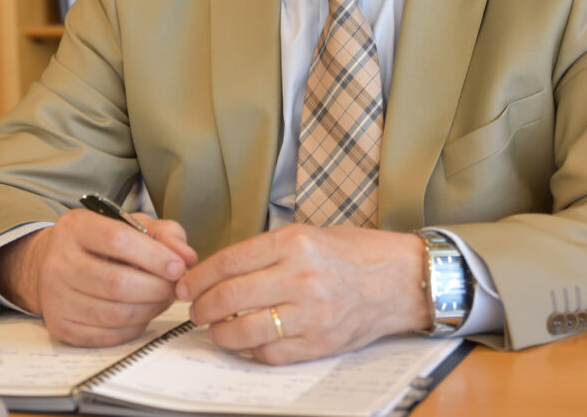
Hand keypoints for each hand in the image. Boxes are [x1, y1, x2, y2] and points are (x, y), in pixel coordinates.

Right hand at [0, 210, 196, 346]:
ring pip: (113, 314)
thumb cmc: (103, 241)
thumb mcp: (133, 224)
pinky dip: (133, 327)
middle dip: (156, 288)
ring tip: (162, 298)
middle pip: (117, 283)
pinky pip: (105, 336)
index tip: (178, 267)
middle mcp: (58, 262)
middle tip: (175, 287)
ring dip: (149, 309)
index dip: (154, 256)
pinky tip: (143, 312)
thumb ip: (165, 234)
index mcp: (76, 228)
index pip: (118, 241)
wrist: (56, 261)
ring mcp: (55, 297)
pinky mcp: (59, 326)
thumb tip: (187, 257)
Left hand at [176, 224, 429, 363]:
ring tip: (216, 328)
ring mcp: (310, 313)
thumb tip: (222, 271)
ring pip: (244, 330)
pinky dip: (250, 349)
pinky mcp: (319, 342)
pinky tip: (246, 340)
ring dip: (220, 332)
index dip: (200, 276)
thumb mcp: (309, 234)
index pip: (230, 261)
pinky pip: (270, 352)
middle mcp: (300, 276)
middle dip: (202, 306)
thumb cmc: (355, 253)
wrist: (400, 278)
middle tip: (194, 308)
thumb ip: (268, 251)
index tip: (186, 284)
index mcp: (295, 242)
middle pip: (230, 296)